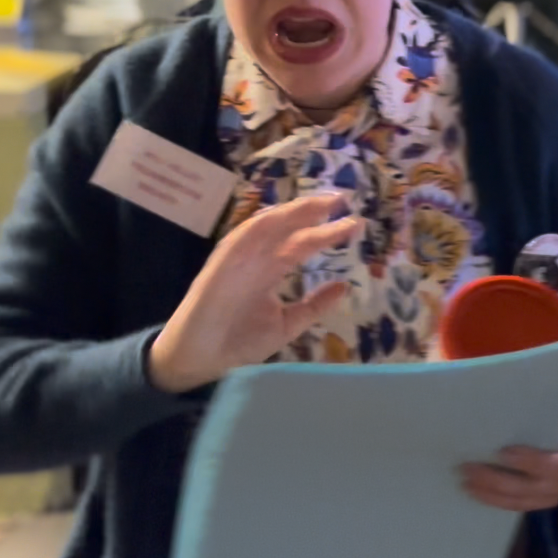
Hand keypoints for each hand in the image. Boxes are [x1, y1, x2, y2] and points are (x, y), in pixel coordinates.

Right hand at [148, 194, 361, 393]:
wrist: (203, 360)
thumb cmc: (239, 341)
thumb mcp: (287, 323)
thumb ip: (314, 305)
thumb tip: (345, 286)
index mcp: (272, 269)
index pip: (303, 242)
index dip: (326, 231)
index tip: (354, 222)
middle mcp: (258, 258)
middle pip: (289, 227)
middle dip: (314, 212)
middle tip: (343, 198)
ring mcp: (239, 258)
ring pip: (268, 226)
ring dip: (293, 212)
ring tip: (322, 203)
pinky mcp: (221, 263)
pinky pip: (240, 238)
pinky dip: (259, 226)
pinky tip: (280, 217)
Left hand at [461, 409, 557, 511]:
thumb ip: (544, 404)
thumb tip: (507, 383)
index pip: (552, 464)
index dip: (528, 460)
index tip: (503, 451)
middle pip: (527, 486)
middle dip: (495, 479)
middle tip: (467, 468)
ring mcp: (552, 496)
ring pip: (518, 500)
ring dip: (489, 493)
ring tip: (464, 482)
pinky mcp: (540, 503)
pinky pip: (516, 506)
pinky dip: (494, 500)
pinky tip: (474, 492)